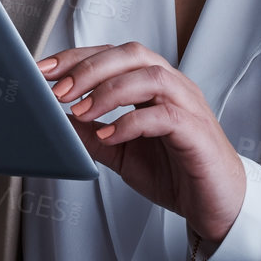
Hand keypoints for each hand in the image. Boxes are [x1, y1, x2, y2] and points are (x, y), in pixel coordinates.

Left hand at [41, 42, 245, 243]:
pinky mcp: (197, 131)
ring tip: (80, 111)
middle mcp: (173, 86)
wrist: (217, 205)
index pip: (114, 55)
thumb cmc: (176, 173)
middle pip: (132, 54)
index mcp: (153, 84)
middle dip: (90, 68)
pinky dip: (131, 122)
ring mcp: (188, 105)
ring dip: (109, 91)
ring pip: (150, 76)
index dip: (78, 57)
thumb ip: (92, 135)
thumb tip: (57, 121)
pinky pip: (164, 115)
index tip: (44, 69)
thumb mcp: (121, 154)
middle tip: (58, 90)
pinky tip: (109, 136)